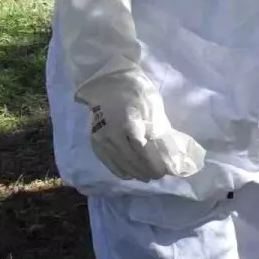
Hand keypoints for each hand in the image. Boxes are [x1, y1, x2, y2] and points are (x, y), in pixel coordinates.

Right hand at [84, 73, 205, 181]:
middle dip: (146, 170)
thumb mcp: (151, 105)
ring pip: (119, 162)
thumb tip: (164, 148)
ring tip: (147, 177)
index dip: (153, 162)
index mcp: (127, 121)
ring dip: (134, 172)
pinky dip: (119, 170)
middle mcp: (111, 132)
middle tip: (159, 176)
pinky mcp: (94, 140)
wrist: (106, 81)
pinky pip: (106, 161)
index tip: (164, 171)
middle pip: (130, 159)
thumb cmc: (134, 91)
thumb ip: (157, 126)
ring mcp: (100, 138)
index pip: (142, 148)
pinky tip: (128, 175)